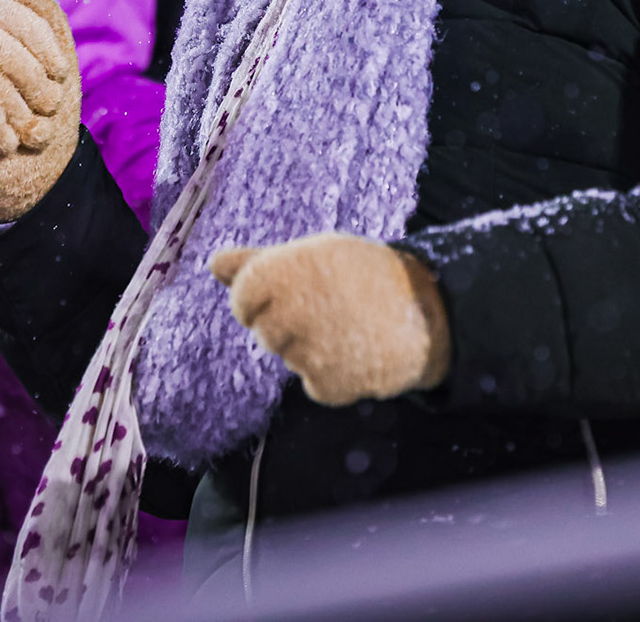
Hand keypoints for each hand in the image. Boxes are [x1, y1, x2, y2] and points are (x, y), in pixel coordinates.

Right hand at [0, 0, 80, 223]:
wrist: (35, 181)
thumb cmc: (44, 119)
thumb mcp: (58, 68)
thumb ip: (47, 21)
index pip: (2, 8)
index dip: (36, 36)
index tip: (61, 71)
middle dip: (31, 74)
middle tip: (49, 104)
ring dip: (22, 110)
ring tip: (32, 132)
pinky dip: (0, 129)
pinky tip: (7, 143)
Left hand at [211, 232, 451, 406]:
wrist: (426, 309)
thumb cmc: (364, 274)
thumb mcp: (313, 254)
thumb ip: (257, 263)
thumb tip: (213, 264)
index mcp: (281, 273)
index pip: (242, 299)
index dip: (266, 297)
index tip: (296, 290)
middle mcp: (289, 312)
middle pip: (265, 332)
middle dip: (290, 323)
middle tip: (330, 307)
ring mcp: (307, 352)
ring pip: (289, 357)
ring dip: (311, 347)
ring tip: (348, 326)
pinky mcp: (327, 385)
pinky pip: (313, 383)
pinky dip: (331, 373)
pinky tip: (357, 350)